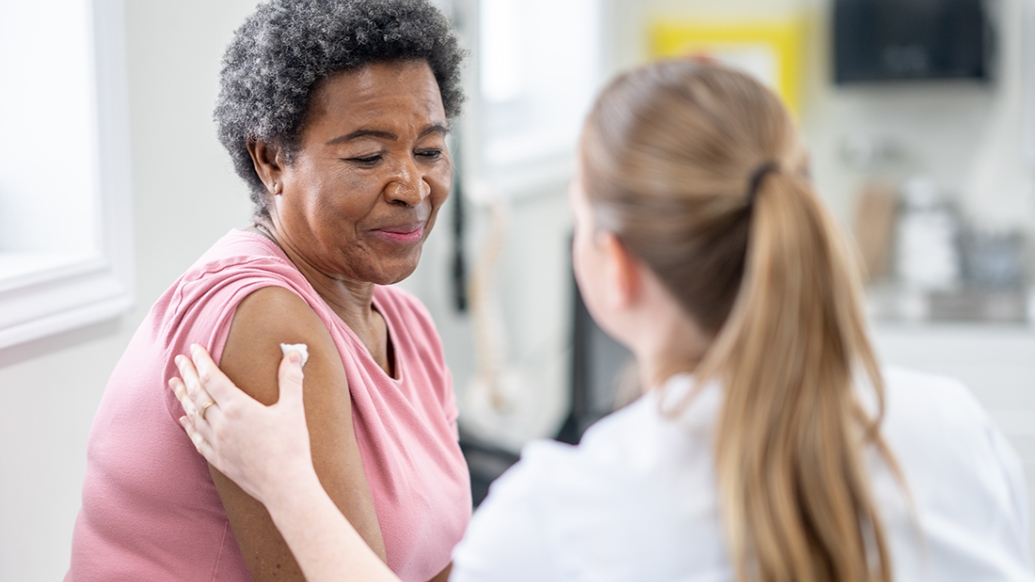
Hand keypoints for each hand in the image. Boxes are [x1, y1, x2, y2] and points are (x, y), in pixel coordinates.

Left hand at [169, 344, 317, 506]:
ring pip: (193, 415)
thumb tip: (295, 354)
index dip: (202, 362)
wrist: (285, 486)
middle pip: (198, 394)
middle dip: (188, 374)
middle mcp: (222, 423)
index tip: (195, 349)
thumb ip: (291, 379)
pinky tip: (184, 419)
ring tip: (174, 383)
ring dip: (183, 397)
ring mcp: (217, 443)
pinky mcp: (219, 459)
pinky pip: (197, 439)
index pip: (213, 378)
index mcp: (238, 407)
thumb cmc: (291, 447)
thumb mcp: (293, 409)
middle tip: (179, 360)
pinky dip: (188, 426)